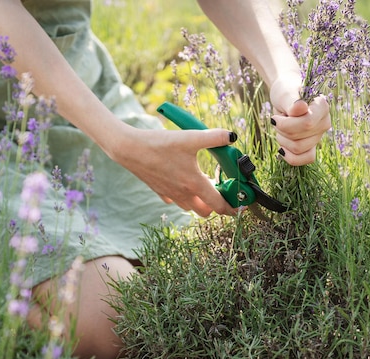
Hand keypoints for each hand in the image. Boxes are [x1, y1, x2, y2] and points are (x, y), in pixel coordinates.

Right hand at [109, 125, 241, 216]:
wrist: (130, 149)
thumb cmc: (159, 144)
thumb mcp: (190, 137)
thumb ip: (214, 137)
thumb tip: (231, 136)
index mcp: (195, 184)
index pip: (220, 205)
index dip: (232, 207)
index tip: (239, 203)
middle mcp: (184, 194)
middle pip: (206, 211)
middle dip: (216, 205)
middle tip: (219, 188)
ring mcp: (170, 194)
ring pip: (190, 207)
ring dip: (199, 200)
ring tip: (201, 182)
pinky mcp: (159, 191)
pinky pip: (175, 200)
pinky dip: (182, 195)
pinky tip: (181, 180)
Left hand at [269, 75, 330, 165]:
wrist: (285, 95)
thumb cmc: (285, 92)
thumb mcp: (285, 94)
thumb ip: (293, 102)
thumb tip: (301, 107)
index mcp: (322, 107)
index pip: (307, 124)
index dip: (286, 124)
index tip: (274, 117)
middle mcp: (324, 122)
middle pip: (300, 138)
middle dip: (282, 131)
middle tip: (277, 119)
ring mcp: (319, 135)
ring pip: (298, 149)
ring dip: (283, 140)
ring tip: (281, 127)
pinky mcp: (312, 145)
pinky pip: (306, 159)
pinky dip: (291, 158)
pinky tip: (282, 149)